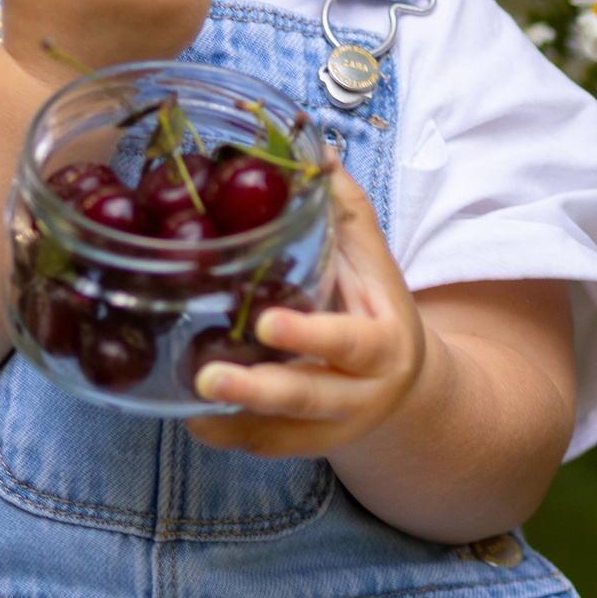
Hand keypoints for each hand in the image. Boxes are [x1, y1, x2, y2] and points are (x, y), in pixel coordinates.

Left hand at [186, 159, 434, 457]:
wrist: (407, 385)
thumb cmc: (377, 310)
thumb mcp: (374, 263)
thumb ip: (346, 211)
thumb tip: (317, 149)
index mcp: (382, 344)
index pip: (348, 342)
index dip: (309, 335)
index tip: (265, 323)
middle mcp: (361, 393)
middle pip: (308, 397)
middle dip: (257, 389)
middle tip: (207, 377)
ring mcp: (332, 427)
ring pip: (282, 434)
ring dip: (234, 418)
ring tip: (189, 396)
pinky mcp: (306, 446)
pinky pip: (265, 448)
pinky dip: (228, 436)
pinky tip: (193, 418)